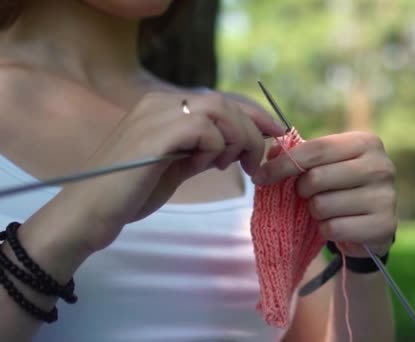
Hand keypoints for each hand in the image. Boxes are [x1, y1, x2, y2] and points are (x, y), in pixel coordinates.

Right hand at [61, 91, 284, 252]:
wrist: (90, 213)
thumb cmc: (130, 192)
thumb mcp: (175, 166)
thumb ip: (202, 151)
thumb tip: (235, 146)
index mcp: (163, 107)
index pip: (219, 101)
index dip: (253, 114)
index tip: (276, 133)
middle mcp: (159, 103)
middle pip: (224, 103)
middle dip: (251, 130)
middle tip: (255, 162)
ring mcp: (155, 115)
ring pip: (218, 111)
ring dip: (235, 139)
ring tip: (228, 165)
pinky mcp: (154, 134)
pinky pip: (202, 129)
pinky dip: (213, 148)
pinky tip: (202, 166)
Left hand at [253, 131, 396, 256]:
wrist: (370, 224)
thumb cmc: (342, 187)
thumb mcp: (324, 164)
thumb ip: (299, 154)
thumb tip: (272, 152)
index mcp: (366, 142)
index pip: (316, 150)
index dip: (284, 163)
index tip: (260, 176)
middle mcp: (381, 166)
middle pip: (316, 178)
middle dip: (302, 190)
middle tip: (307, 195)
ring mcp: (386, 196)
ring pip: (322, 205)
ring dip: (315, 211)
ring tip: (327, 209)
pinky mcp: (384, 225)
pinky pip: (333, 228)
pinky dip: (326, 230)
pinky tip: (338, 224)